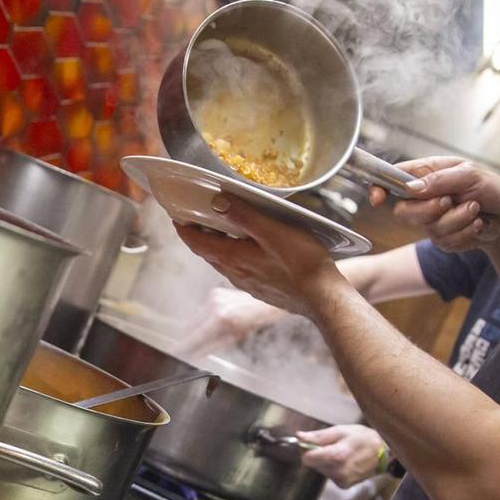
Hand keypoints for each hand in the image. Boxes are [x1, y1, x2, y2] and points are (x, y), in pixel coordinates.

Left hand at [172, 200, 340, 318]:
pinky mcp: (262, 289)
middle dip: (200, 236)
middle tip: (198, 218)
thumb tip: (218, 202)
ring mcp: (249, 284)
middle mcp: (236, 274)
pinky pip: (241, 269)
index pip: (197, 244)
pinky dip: (236, 256)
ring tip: (223, 229)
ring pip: (224, 262)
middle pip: (208, 253)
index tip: (176, 218)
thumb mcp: (272, 231)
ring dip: (218, 246)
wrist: (322, 297)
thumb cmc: (302, 264)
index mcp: (233, 258)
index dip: (184, 230)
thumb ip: (244, 216)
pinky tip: (250, 249)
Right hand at [177, 288, 286, 355]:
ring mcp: (213, 296)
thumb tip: (195, 354)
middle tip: (191, 348)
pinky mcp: (213, 292)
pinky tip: (216, 321)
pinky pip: (202, 309)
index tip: (175, 351)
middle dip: (190, 337)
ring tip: (212, 333)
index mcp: (220, 317)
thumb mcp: (235, 338)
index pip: (195, 335)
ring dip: (197, 328)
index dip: (184, 345)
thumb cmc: (256, 319)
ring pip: (195, 317)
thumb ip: (212, 347)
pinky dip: (204, 318)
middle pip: (190, 326)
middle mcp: (213, 304)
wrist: (266, 301)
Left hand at [295, 424, 386, 486]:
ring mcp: (342, 480)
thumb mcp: (341, 430)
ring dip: (325, 461)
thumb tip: (299, 436)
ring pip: (320, 469)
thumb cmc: (364, 438)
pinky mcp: (344, 485)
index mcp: (337, 456)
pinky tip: (344, 461)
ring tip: (341, 452)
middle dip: (317, 454)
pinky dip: (332, 468)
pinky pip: (329, 475)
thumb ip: (319, 436)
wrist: (384, 453)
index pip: (307, 458)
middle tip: (331, 445)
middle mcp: (338, 471)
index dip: (306, 449)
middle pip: (312, 464)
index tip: (311, 442)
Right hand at [371, 157, 499, 252]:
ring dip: (457, 220)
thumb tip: (410, 188)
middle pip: (403, 211)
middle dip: (429, 210)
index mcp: (427, 174)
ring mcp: (431, 220)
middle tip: (450, 201)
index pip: (393, 178)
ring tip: (474, 209)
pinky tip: (476, 224)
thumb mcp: (470, 174)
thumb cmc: (491, 188)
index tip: (377, 199)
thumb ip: (440, 179)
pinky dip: (465, 233)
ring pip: (428, 228)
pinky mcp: (442, 238)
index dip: (379, 188)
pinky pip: (445, 241)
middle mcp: (424, 197)